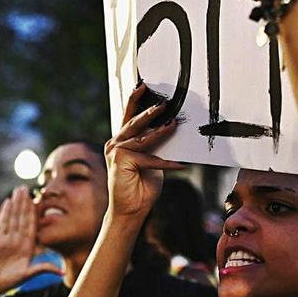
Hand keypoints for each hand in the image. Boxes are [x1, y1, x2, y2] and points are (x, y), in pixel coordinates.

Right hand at [0, 187, 60, 294]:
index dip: (35, 213)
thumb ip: (44, 268)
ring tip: (18, 190)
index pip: (33, 225)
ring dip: (16, 204)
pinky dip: (5, 212)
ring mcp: (8, 237)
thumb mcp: (29, 273)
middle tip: (26, 189)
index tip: (38, 201)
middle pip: (22, 217)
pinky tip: (8, 202)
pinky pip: (2, 223)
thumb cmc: (10, 281)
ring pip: (13, 217)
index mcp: (28, 245)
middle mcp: (19, 239)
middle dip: (25, 203)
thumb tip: (62, 273)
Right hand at [104, 84, 183, 217]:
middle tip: (164, 102)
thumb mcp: (152, 162)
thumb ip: (155, 147)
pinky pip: (149, 159)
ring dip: (159, 130)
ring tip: (174, 123)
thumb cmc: (141, 187)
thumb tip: (170, 131)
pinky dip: (166, 162)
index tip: (144, 85)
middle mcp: (116, 143)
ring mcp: (116, 152)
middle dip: (149, 110)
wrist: (130, 211)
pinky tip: (182, 164)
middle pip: (134, 121)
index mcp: (122, 140)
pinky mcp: (121, 162)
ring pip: (141, 137)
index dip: (135, 99)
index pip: (129, 116)